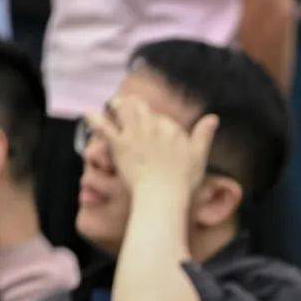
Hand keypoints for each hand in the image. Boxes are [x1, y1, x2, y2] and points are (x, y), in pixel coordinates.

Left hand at [85, 96, 217, 196]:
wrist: (163, 196)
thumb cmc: (183, 182)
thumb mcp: (199, 158)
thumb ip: (204, 136)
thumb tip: (213, 117)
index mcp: (172, 128)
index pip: (160, 117)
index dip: (156, 122)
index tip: (153, 130)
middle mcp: (153, 125)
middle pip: (141, 106)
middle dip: (135, 105)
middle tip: (129, 107)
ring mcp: (135, 133)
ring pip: (123, 108)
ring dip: (118, 105)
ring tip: (114, 105)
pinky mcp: (119, 144)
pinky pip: (103, 126)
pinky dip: (93, 118)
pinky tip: (87, 113)